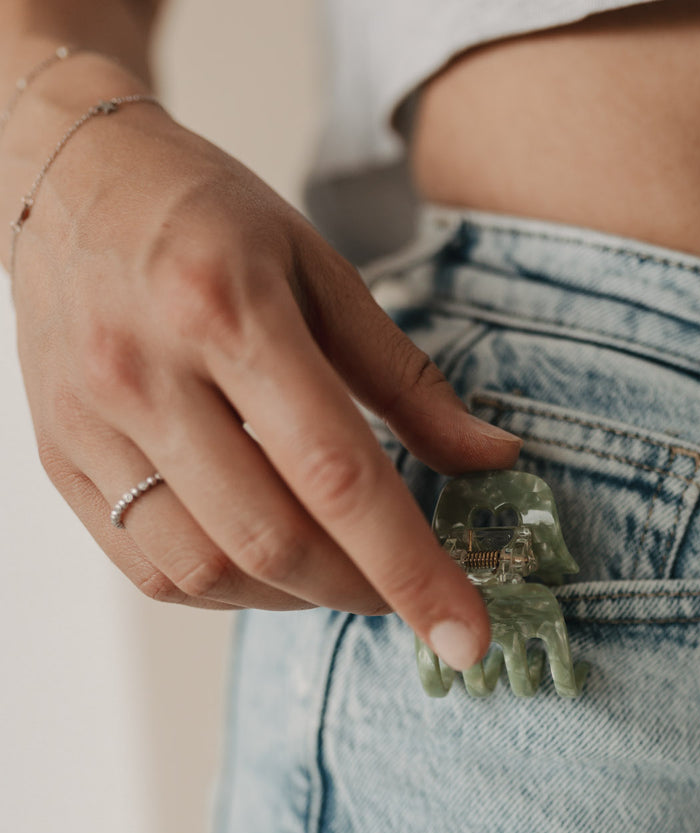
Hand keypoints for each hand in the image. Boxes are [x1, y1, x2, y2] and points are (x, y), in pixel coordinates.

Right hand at [10, 68, 518, 669]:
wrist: (70, 180)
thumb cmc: (211, 218)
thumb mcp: (326, 273)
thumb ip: (409, 381)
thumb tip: (492, 458)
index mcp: (227, 312)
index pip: (338, 475)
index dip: (412, 570)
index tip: (467, 637)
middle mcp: (145, 374)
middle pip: (270, 540)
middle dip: (359, 590)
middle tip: (405, 589)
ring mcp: (89, 424)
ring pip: (204, 570)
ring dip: (293, 597)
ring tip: (338, 570)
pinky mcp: (61, 456)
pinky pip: (148, 568)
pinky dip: (226, 588)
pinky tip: (266, 560)